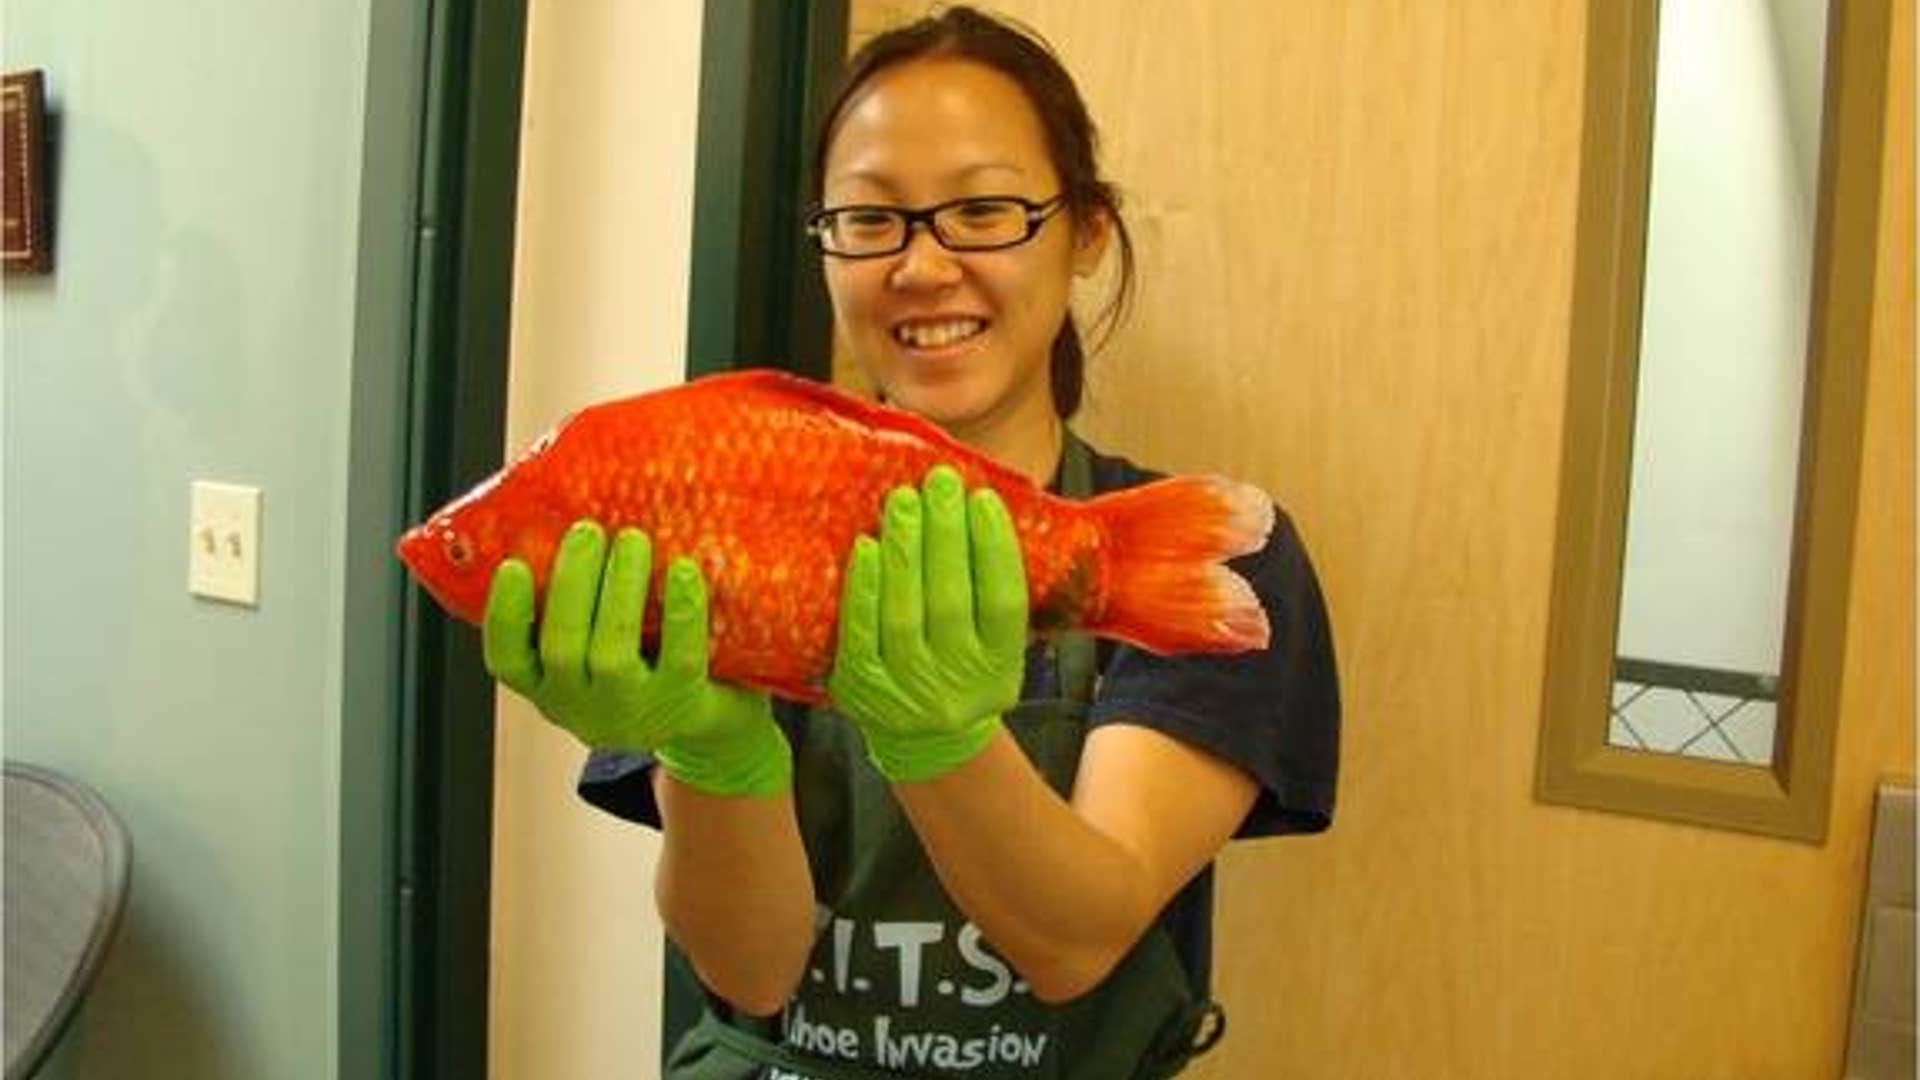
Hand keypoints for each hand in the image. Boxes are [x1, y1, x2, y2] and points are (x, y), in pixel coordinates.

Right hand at [485, 520, 789, 796]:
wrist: (709, 725)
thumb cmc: (641, 664)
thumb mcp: (595, 648)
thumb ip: (579, 605)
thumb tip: (569, 519)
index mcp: (548, 685)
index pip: (507, 659)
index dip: (505, 615)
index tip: (513, 566)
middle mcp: (580, 705)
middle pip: (562, 647)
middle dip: (573, 583)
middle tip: (588, 531)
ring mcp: (631, 711)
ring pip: (612, 655)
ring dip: (620, 590)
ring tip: (633, 539)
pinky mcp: (683, 704)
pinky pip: (680, 656)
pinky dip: (681, 610)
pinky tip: (685, 571)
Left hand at [827, 465, 1027, 782]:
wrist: (923, 739)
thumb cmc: (960, 665)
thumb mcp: (994, 644)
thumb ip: (993, 591)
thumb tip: (984, 507)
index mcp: (1000, 670)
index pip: (1003, 601)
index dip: (993, 548)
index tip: (981, 498)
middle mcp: (958, 685)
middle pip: (951, 601)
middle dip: (944, 535)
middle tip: (938, 483)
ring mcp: (908, 692)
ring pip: (905, 613)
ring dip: (904, 550)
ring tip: (903, 501)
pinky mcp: (862, 690)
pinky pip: (860, 633)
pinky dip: (864, 588)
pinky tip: (867, 546)